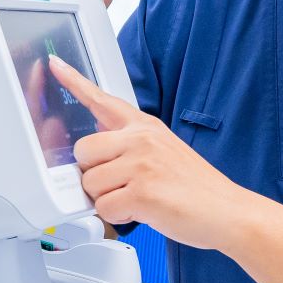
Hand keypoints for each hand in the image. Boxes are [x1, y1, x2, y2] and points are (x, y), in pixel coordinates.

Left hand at [50, 56, 250, 249]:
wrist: (227, 211)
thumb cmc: (196, 187)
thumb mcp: (164, 149)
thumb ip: (130, 143)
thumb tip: (99, 144)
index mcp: (144, 126)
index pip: (102, 100)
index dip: (74, 82)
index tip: (54, 65)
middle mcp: (141, 139)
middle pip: (83, 152)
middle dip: (94, 175)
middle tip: (121, 185)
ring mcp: (141, 163)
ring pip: (90, 184)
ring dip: (108, 199)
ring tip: (138, 199)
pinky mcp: (141, 192)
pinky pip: (105, 208)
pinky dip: (119, 217)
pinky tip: (143, 211)